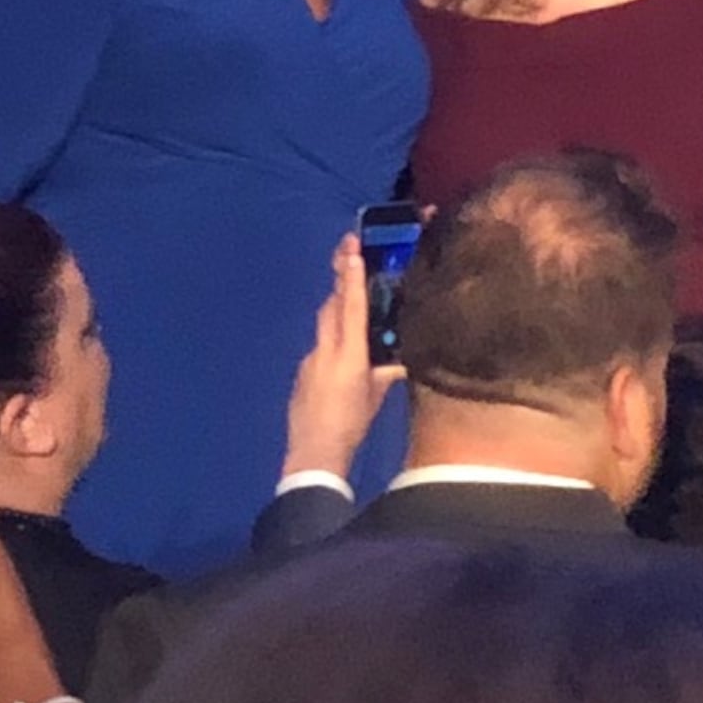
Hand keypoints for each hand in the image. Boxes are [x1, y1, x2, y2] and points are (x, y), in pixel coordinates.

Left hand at [284, 233, 402, 482]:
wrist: (313, 452)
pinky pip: (320, 346)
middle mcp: (325, 350)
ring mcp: (310, 360)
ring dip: (336, 307)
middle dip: (340, 280)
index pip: (351, 307)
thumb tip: (399, 360)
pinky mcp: (302, 372)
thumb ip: (384, 373)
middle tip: (348, 254)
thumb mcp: (374, 397)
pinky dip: (331, 338)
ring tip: (349, 293)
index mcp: (348, 354)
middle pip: (331, 307)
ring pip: (324, 325)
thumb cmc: (351, 426)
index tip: (351, 250)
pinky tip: (341, 349)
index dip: (352, 277)